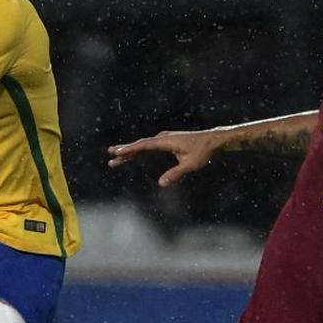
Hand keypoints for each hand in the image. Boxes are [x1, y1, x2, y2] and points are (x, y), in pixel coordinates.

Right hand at [107, 130, 224, 186]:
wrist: (212, 140)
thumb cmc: (202, 152)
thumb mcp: (190, 165)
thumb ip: (176, 174)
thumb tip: (161, 184)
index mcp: (165, 141)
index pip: (144, 145)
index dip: (130, 149)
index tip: (117, 152)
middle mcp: (162, 138)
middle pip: (140, 145)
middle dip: (125, 151)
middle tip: (110, 156)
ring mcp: (164, 139)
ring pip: (143, 146)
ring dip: (130, 152)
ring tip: (116, 158)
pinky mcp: (167, 142)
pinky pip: (149, 147)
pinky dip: (139, 151)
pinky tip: (132, 155)